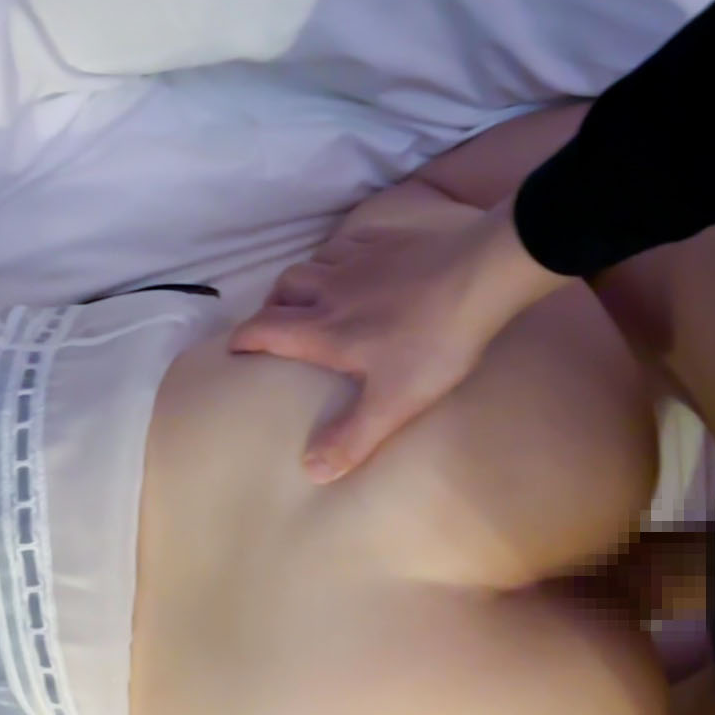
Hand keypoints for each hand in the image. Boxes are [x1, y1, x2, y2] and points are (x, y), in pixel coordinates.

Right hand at [231, 198, 567, 482]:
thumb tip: (310, 471)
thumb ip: (351, 437)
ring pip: (313, 262)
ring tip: (311, 295)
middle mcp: (332, 291)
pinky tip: (357, 264)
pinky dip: (342, 256)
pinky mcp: (390, 243)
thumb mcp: (392, 402)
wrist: (480, 276)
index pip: (266, 330)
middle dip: (271, 304)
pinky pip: (351, 244)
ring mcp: (361, 262)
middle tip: (275, 322)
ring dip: (303, 279)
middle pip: (284, 288)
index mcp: (325, 330)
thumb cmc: (433, 342)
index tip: (234, 349)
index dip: (244, 339)